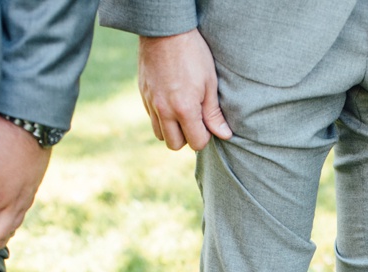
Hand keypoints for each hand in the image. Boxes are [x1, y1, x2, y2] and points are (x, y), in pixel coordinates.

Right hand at [137, 30, 231, 150]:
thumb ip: (214, 113)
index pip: (196, 142)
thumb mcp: (210, 83)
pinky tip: (171, 102)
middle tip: (196, 120)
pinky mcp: (143, 95)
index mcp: (184, 109)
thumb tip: (224, 135)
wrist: (165, 30)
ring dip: (172, 130)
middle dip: (187, 137)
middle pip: (175, 144)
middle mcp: (164, 110)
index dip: (205, 136)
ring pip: (160, 135)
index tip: (208, 122)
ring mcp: (151, 103)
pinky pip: (152, 118)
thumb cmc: (193, 54)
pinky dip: (162, 118)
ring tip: (182, 113)